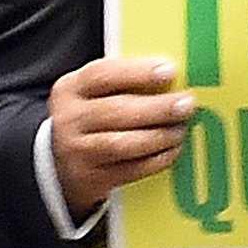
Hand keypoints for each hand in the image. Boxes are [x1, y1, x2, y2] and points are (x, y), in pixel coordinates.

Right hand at [49, 53, 194, 208]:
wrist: (61, 159)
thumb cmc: (94, 116)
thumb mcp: (97, 92)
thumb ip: (128, 81)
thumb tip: (176, 74)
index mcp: (71, 88)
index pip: (102, 74)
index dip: (138, 72)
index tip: (170, 70)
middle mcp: (70, 119)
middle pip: (116, 111)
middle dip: (157, 108)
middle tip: (187, 104)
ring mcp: (77, 150)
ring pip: (122, 143)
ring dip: (159, 136)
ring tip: (181, 129)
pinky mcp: (91, 177)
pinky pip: (131, 169)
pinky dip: (157, 159)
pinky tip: (173, 149)